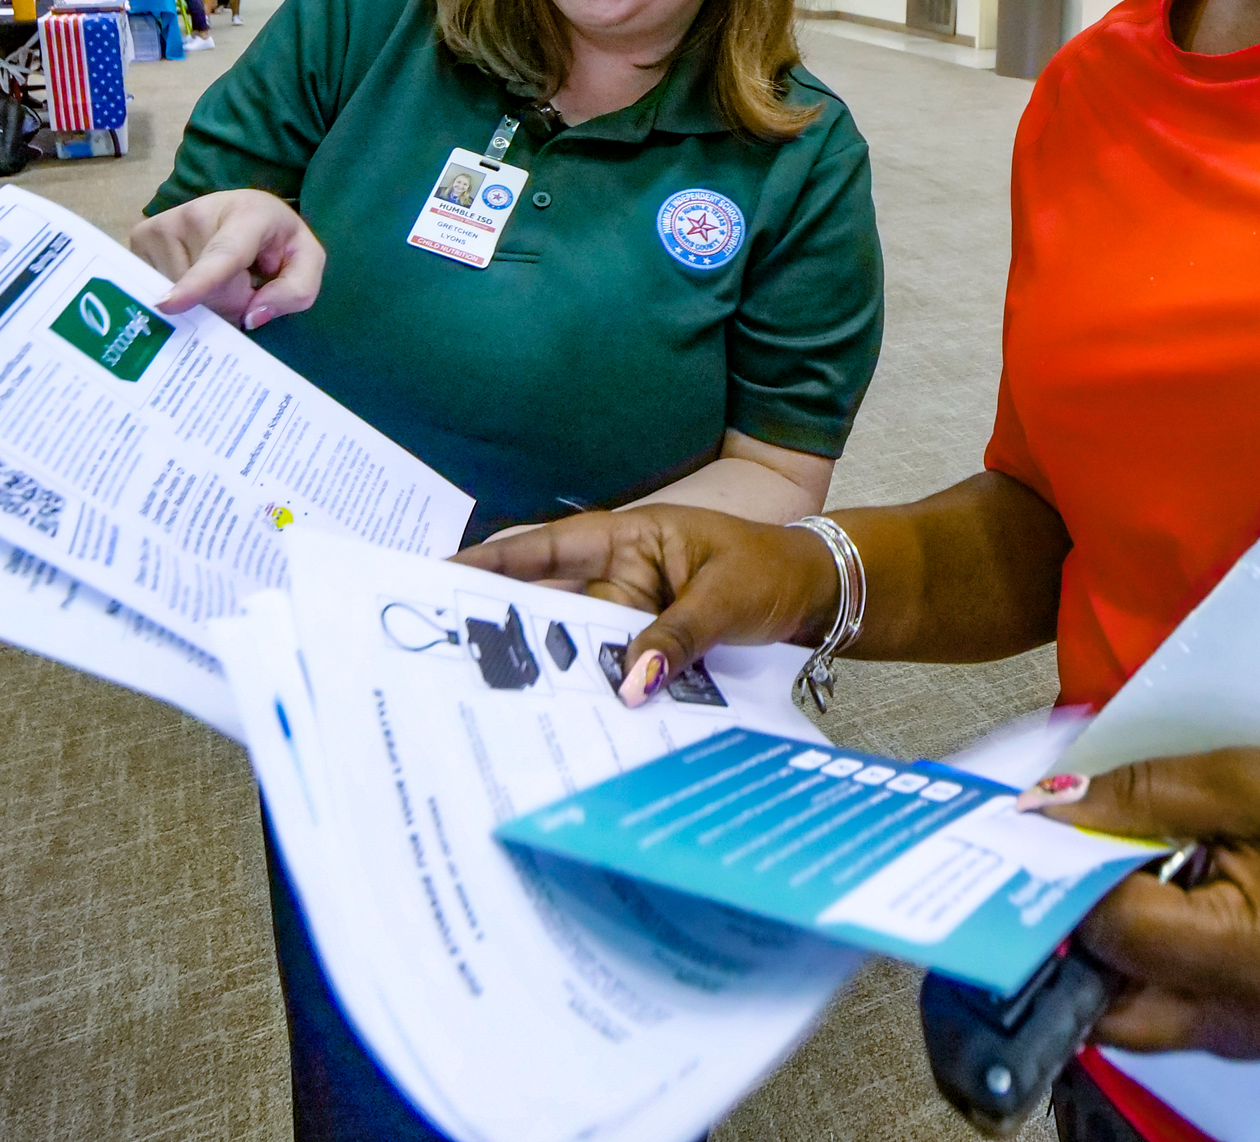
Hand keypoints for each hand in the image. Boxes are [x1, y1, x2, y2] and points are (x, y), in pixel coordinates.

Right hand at [131, 190, 325, 329]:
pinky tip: (190, 274)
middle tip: (243, 282)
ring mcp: (161, 224)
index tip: (168, 305)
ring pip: (178, 295)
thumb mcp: (305, 261)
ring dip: (202, 300)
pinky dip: (177, 293)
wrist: (242, 210)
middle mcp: (196, 213)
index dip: (197, 283)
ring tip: (217, 274)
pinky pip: (156, 288)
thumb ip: (296, 291)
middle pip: (206, 293)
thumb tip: (251, 318)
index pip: (222, 255)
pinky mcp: (139, 238)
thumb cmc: (275, 239)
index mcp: (247, 215)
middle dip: (228, 304)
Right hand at [455, 507, 837, 704]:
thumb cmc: (771, 571)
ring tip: (503, 701)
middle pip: (556, 606)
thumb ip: (675, 638)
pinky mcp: (650, 649)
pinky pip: (615, 670)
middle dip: (511, 629)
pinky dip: (599, 691)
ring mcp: (633, 614)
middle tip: (459, 662)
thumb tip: (629, 684)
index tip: (442, 571)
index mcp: (630, 538)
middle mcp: (621, 575)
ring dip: (555, 673)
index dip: (495, 560)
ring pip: (582, 646)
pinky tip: (575, 721)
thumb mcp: (724, 599)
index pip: (550, 546)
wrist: (817, 594)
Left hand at [1042, 747, 1259, 1057]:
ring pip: (1129, 1020)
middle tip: (1062, 874)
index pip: (1119, 933)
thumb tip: (1050, 807)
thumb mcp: (1240, 781)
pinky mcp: (1249, 1033)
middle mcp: (1238, 1020)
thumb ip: (1141, 794)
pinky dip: (1141, 969)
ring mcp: (1245, 1038)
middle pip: (1106, 1004)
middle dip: (1076, 938)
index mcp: (1244, 958)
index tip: (1056, 833)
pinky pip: (1164, 1014)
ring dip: (1106, 959)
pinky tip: (1149, 910)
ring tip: (1102, 889)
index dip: (1076, 881)